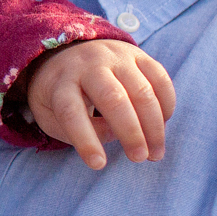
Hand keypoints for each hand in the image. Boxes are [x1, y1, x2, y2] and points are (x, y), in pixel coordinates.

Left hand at [24, 39, 175, 168]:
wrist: (68, 51)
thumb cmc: (60, 92)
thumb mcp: (50, 113)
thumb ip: (74, 129)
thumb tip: (115, 134)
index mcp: (61, 82)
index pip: (70, 111)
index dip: (85, 140)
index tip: (98, 164)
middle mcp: (88, 65)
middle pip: (113, 98)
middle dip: (130, 132)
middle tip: (139, 158)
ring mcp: (114, 56)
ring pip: (141, 90)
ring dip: (154, 126)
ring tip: (155, 153)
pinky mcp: (137, 54)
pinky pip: (160, 78)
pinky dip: (166, 105)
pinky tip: (162, 125)